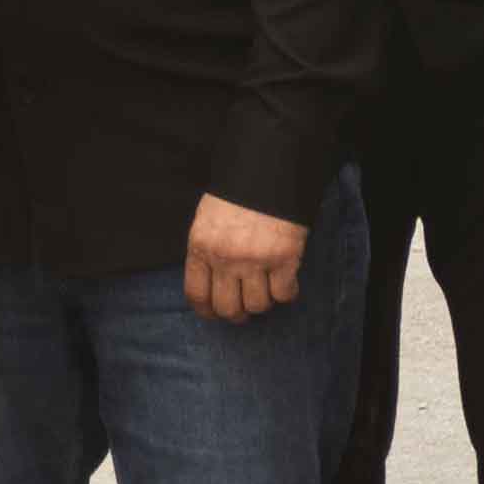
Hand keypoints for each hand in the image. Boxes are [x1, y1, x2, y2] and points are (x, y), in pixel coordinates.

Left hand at [180, 194, 306, 324]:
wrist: (269, 169)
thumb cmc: (236, 193)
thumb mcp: (208, 219)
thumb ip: (206, 249)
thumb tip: (211, 282)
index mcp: (201, 246)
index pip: (196, 294)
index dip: (206, 311)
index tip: (214, 314)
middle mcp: (225, 258)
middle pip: (227, 308)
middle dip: (236, 314)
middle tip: (244, 309)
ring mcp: (255, 259)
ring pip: (257, 305)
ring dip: (263, 302)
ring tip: (266, 289)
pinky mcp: (284, 258)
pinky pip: (284, 294)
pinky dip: (286, 293)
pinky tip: (286, 282)